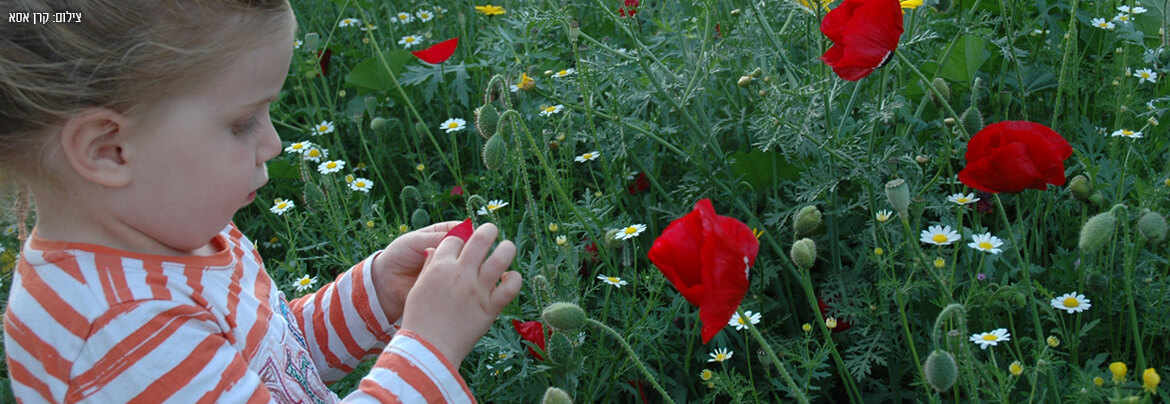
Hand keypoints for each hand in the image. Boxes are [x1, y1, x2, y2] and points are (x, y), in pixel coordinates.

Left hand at [370, 221, 462, 323]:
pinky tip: (456, 283)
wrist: (385, 281)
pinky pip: (459, 282)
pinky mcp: (448, 285)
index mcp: (443, 234)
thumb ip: (436, 238)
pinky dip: (460, 282)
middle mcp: (451, 251)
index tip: (474, 239)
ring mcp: (451, 269)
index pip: (464, 229)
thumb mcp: (415, 241)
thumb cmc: (398, 255)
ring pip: (466, 265)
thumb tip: (461, 236)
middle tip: (467, 256)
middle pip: (469, 248)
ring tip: (457, 271)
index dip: (471, 233)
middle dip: (471, 251)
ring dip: (466, 267)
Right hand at [401, 222, 521, 364]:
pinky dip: (514, 279)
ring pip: (502, 256)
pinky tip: (510, 279)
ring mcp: (478, 289)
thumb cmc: (419, 320)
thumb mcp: (417, 289)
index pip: (454, 239)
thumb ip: (429, 268)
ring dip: (506, 248)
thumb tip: (435, 251)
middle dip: (489, 230)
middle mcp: (461, 273)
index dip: (460, 240)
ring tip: (506, 249)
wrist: (428, 349)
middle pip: (481, 238)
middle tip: (491, 233)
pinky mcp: (490, 307)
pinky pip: (511, 286)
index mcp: (440, 267)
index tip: (463, 246)